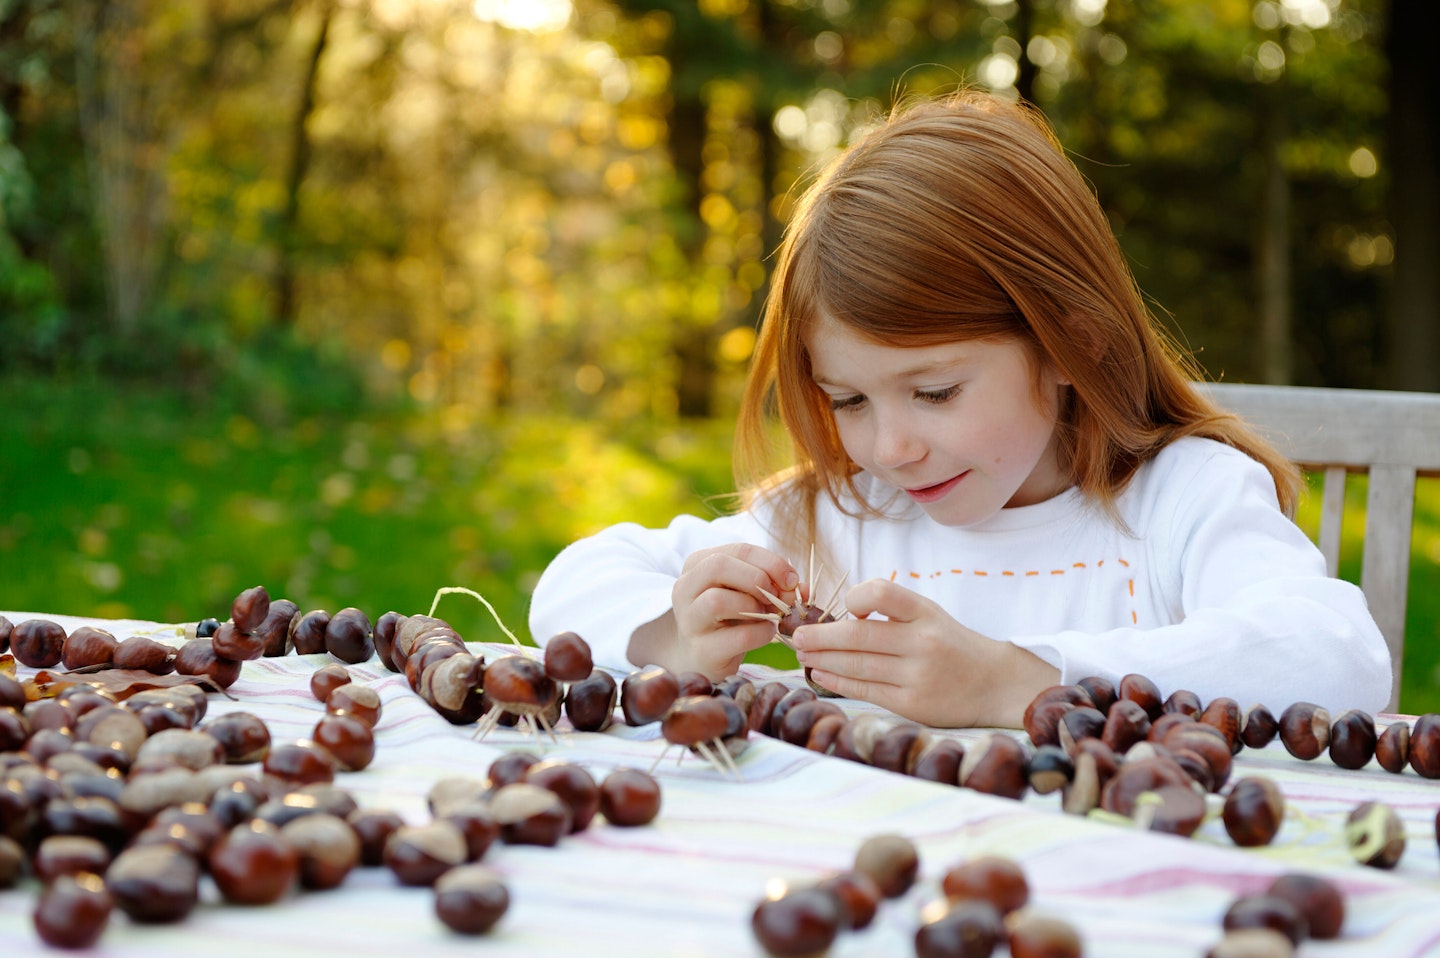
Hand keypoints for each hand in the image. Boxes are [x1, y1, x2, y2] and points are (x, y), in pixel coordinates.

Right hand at [630, 543, 799, 679]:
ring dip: (755, 606)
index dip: (771, 562)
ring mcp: (689, 621)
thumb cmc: (727, 618)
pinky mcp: (702, 650)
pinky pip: (737, 636)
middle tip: (779, 596)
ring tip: (768, 615)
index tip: (792, 579)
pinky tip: (766, 632)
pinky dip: (761, 632)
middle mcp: (685, 588)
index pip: (738, 550)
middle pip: (718, 566)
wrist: (701, 656)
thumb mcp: (747, 593)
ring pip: (718, 600)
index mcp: (697, 565)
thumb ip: (774, 585)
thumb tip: (804, 588)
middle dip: (758, 578)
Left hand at [790, 578, 1058, 727]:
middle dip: (821, 637)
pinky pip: (866, 691)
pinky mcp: (913, 704)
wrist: (993, 683)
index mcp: (926, 613)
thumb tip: (839, 616)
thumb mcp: (929, 614)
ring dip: (823, 660)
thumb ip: (890, 611)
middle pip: (859, 637)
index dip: (856, 598)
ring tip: (802, 654)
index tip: (844, 606)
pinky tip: (821, 674)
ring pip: (858, 666)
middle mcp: (923, 643)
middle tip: (796, 635)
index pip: (883, 594)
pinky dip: (839, 681)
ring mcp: (917, 676)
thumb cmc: (950, 643)